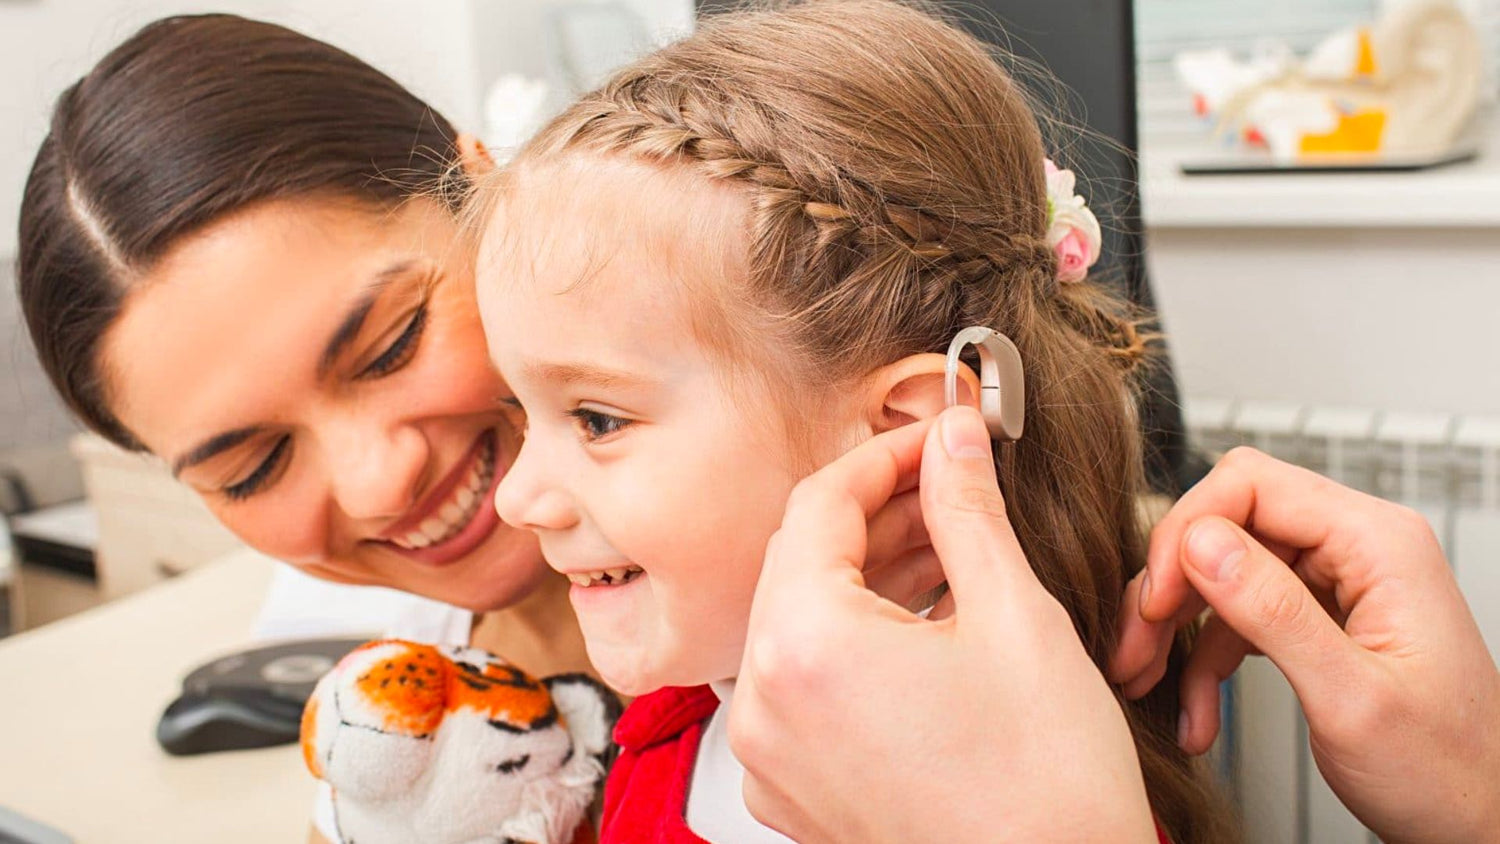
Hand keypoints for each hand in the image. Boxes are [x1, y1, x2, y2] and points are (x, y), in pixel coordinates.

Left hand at [729, 407, 1155, 842]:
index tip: (934, 439)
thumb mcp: (1015, 618)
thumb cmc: (1047, 793)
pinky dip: (854, 642)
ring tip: (947, 550)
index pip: (820, 504)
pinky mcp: (794, 790)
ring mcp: (773, 755)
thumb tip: (953, 441)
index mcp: (805, 648)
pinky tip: (922, 625)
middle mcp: (766, 704)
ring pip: (802, 622)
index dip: (883, 455)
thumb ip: (968, 510)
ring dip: (868, 574)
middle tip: (947, 485)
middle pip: (801, 560)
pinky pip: (806, 685)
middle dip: (876, 512)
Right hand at [1111, 447, 1499, 843]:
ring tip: (1149, 681)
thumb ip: (1273, 611)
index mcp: (1378, 543)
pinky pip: (1242, 613)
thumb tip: (1199, 542)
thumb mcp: (1350, 697)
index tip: (1158, 599)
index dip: (1188, 532)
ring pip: (1224, 570)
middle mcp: (1358, 546)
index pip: (1251, 484)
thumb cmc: (1446, 771)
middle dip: (1172, 585)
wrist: (1481, 822)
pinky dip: (1208, 660)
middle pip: (1229, 523)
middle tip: (1137, 644)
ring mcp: (1339, 579)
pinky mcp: (1320, 614)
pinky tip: (1197, 712)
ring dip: (1179, 628)